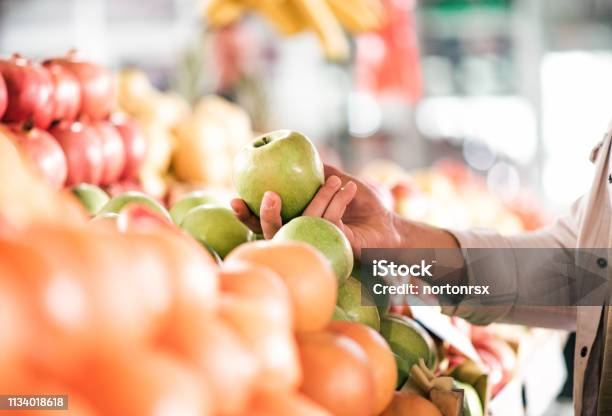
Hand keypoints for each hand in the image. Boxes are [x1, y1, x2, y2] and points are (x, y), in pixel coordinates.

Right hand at [231, 165, 402, 256]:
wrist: (388, 223)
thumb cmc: (361, 205)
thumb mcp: (336, 182)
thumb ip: (314, 172)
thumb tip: (290, 152)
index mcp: (295, 224)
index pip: (263, 223)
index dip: (246, 214)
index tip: (235, 197)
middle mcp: (301, 238)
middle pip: (272, 234)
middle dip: (265, 216)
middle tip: (269, 196)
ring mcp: (317, 245)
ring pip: (303, 223)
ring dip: (319, 198)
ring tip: (334, 181)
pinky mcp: (335, 248)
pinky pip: (327, 223)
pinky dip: (337, 202)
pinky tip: (347, 189)